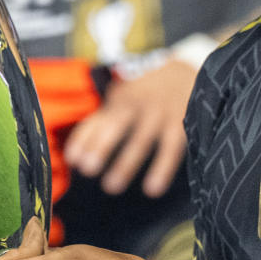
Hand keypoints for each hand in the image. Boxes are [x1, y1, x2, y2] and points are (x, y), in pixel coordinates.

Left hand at [64, 58, 195, 196]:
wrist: (188, 70)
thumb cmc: (146, 92)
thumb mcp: (123, 99)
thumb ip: (100, 122)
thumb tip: (72, 156)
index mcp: (120, 99)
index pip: (98, 119)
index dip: (84, 138)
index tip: (72, 159)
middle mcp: (138, 105)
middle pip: (116, 124)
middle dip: (101, 145)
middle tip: (88, 168)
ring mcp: (160, 114)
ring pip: (141, 140)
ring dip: (126, 163)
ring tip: (111, 186)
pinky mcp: (181, 124)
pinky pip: (171, 148)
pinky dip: (162, 168)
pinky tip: (152, 189)